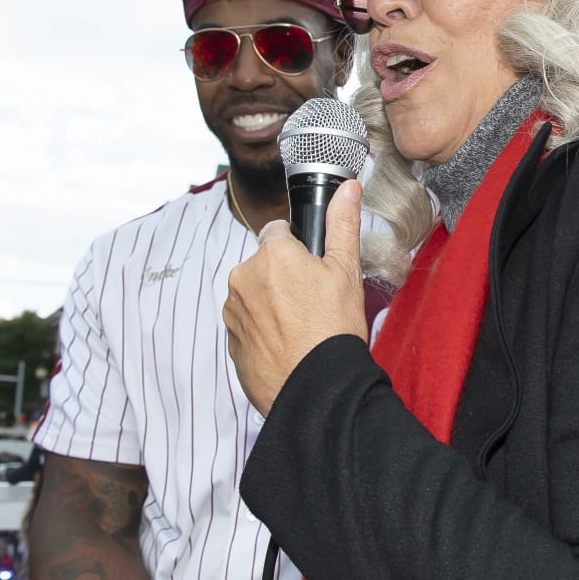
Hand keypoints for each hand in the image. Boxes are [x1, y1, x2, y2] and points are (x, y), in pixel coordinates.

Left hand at [224, 181, 370, 415]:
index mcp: (271, 255)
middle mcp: (243, 278)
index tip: (313, 270)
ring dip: (271, 305)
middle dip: (283, 278)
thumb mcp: (345, 272)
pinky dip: (263, 332)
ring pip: (253, 295)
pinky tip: (287, 345)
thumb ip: (342, 224)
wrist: (317, 390)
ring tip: (301, 328)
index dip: (298, 249)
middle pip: (263, 265)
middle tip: (312, 303)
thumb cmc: (333, 332)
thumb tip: (347, 189)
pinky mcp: (230, 341)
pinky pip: (247, 326)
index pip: (277, 233)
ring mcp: (233, 312)